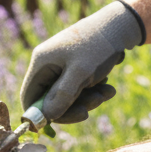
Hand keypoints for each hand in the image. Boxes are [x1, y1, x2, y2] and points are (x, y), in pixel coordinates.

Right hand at [21, 0, 143, 123]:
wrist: (121, 26)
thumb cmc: (98, 47)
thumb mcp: (81, 73)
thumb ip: (62, 96)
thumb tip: (46, 118)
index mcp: (42, 62)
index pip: (29, 97)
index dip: (41, 115)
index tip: (59, 125)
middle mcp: (48, 64)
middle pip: (51, 99)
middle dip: (73, 107)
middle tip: (92, 107)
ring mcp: (62, 65)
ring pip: (69, 96)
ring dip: (88, 99)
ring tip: (107, 92)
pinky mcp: (76, 66)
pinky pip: (80, 88)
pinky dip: (94, 91)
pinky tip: (108, 86)